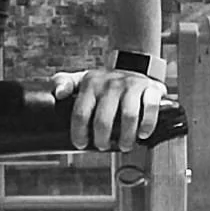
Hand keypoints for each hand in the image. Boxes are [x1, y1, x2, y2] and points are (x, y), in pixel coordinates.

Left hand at [51, 65, 167, 150]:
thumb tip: (58, 94)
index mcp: (91, 83)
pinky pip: (150, 108)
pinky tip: (142, 134)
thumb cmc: (104, 81)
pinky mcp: (151, 88)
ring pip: (128, 116)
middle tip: (103, 146)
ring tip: (124, 146)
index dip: (79, 133)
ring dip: (126, 137)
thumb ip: (63, 83)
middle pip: (103, 120)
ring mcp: (131, 85)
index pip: (81, 113)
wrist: (134, 64)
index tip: (81, 144)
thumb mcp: (81, 79)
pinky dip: (147, 125)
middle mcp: (111, 84)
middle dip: (102, 140)